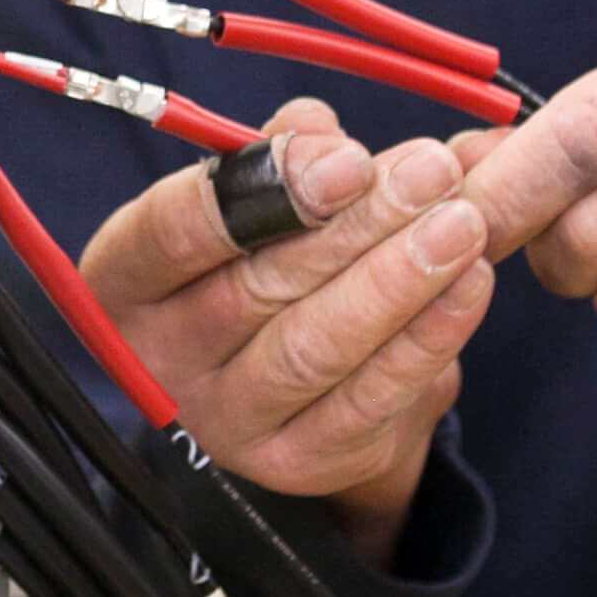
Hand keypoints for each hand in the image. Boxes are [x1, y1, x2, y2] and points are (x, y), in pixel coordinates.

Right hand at [79, 98, 495, 563]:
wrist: (283, 380)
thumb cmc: (260, 257)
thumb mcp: (255, 195)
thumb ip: (285, 153)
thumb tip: (322, 133)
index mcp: (126, 276)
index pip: (173, 231)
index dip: (266, 190)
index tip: (350, 159)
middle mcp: (158, 358)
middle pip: (255, 289)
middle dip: (356, 226)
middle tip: (431, 174)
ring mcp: (223, 421)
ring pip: (314, 349)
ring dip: (397, 281)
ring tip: (463, 223)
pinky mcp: (297, 463)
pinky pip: (368, 401)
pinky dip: (427, 339)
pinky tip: (470, 283)